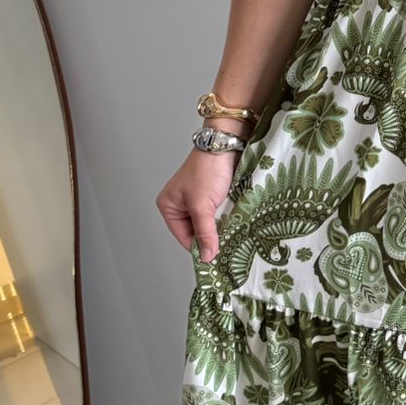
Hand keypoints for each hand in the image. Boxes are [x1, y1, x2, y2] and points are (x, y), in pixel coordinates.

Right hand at [156, 147, 238, 261]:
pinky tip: (235, 222)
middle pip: (197, 232)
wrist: (226, 145)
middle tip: (227, 246)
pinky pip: (219, 215)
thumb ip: (205, 233)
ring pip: (210, 224)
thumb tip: (206, 257)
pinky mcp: (213, 196)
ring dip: (221, 228)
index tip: (216, 259)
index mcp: (169, 206)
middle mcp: (181, 204)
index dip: (199, 248)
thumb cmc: (207, 170)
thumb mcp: (202, 206)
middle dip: (212, 237)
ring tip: (233, 233)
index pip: (183, 237)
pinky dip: (227, 219)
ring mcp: (198, 200)